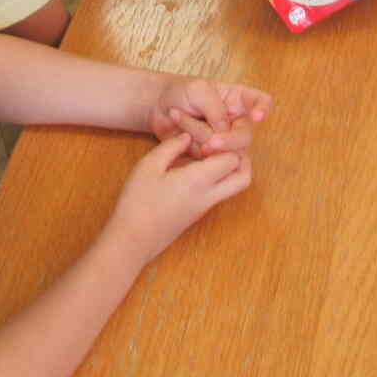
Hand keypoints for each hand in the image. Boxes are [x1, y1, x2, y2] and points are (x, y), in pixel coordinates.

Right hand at [105, 133, 252, 264]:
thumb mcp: (149, 166)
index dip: (227, 143)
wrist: (132, 241)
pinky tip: (194, 167)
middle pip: (243, 177)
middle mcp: (209, 195)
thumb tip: (188, 136)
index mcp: (199, 180)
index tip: (209, 136)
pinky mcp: (197, 214)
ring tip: (208, 153)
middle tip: (222, 143)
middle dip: (241, 157)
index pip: (233, 158)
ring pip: (233, 187)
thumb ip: (171, 147)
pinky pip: (219, 193)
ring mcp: (205, 207)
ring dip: (230, 168)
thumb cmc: (138, 202)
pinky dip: (217, 178)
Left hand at [150, 78, 273, 155]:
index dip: (263, 109)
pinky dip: (190, 145)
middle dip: (228, 141)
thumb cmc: (180, 91)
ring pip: (224, 150)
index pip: (261, 102)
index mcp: (238, 99)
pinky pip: (208, 158)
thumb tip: (224, 131)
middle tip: (210, 143)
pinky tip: (178, 131)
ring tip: (178, 116)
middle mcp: (235, 121)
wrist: (157, 106)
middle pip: (245, 136)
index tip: (257, 116)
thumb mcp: (198, 90)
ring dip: (198, 135)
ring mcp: (223, 139)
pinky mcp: (209, 154)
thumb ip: (215, 108)